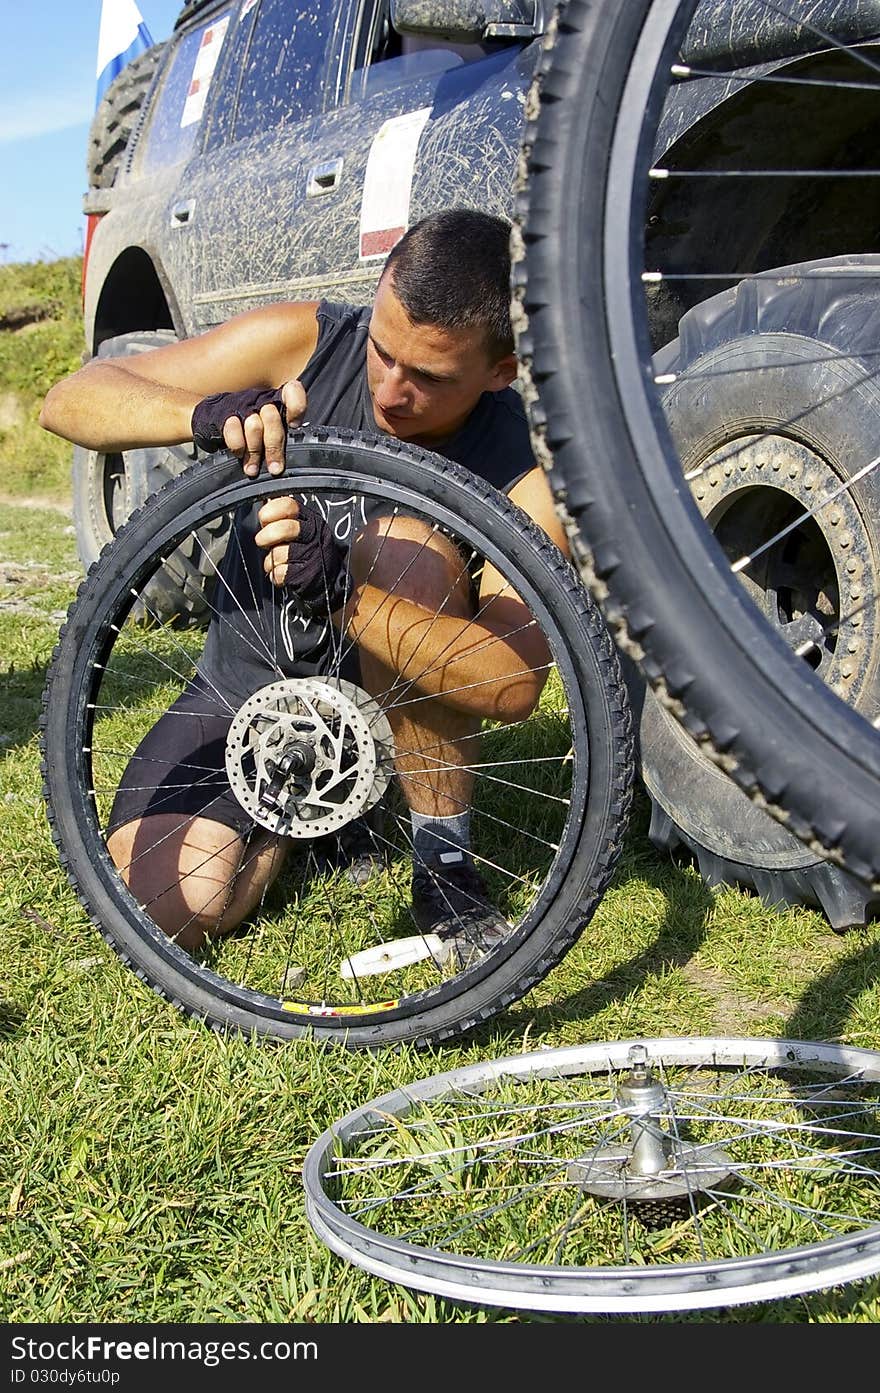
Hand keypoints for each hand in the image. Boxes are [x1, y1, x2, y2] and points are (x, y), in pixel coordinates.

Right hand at [191, 379, 306, 476]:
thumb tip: (298, 461)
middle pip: (272, 417)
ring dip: (255, 451)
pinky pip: (233, 429)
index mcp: (277, 402)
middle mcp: (261, 400)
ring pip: (254, 426)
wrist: (211, 421)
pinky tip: (238, 454)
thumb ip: (283, 440)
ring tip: (253, 469)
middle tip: (274, 469)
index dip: (296, 407)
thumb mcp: (270, 435)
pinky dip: (237, 445)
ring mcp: (241, 406)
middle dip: (274, 448)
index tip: (294, 426)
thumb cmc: (249, 433)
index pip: (292, 391)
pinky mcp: (223, 415)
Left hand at [255, 496, 347, 608]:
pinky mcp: (307, 575)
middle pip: (286, 528)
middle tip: (262, 541)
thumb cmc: (304, 552)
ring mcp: (312, 555)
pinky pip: (280, 572)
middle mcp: (314, 535)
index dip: (272, 511)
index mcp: (310, 519)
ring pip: (279, 553)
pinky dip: (275, 575)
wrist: (326, 582)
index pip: (290, 505)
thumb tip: (263, 500)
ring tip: (276, 562)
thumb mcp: (298, 529)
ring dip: (271, 560)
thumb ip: (281, 516)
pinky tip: (282, 573)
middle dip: (267, 536)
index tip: (263, 518)